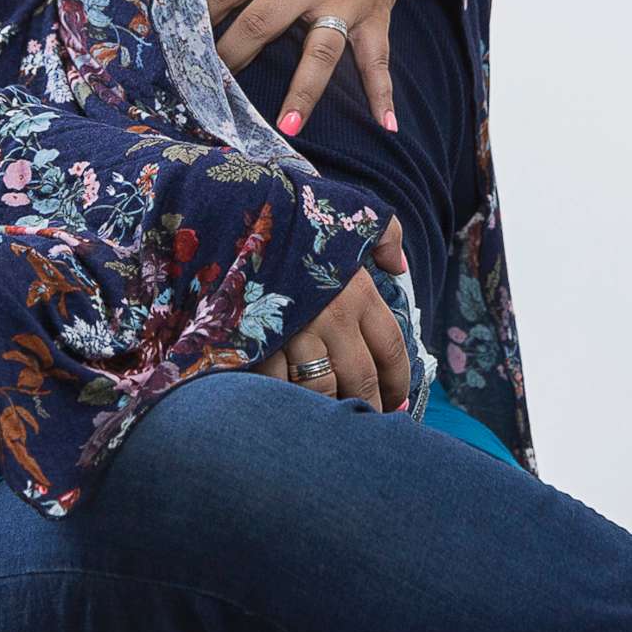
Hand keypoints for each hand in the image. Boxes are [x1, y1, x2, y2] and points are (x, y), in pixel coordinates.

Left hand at [205, 0, 449, 135]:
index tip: (177, 34)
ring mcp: (345, 3)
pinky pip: (377, 59)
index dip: (201, 9)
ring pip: (320, 52)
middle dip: (231, 55)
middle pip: (262, 24)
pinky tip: (386, 124)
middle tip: (205, 86)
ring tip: (285, 126)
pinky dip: (383, 91)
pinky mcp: (374, 18)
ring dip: (304, 89)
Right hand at [251, 216, 412, 409]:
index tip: (400, 400)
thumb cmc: (293, 213)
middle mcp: (331, 318)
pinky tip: (294, 410)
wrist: (231, 210)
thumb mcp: (350, 213)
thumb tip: (398, 266)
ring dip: (333, 410)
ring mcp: (292, 334)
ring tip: (337, 421)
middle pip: (361, 379)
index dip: (400, 382)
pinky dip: (288, 403)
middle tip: (373, 420)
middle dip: (371, 406)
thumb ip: (385, 237)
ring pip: (322, 391)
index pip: (392, 350)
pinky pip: (278, 388)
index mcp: (358, 291)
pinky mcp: (256, 343)